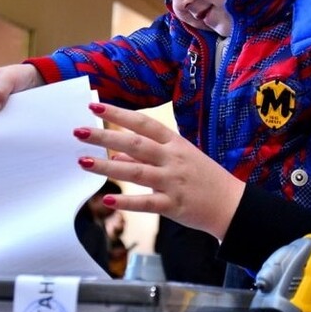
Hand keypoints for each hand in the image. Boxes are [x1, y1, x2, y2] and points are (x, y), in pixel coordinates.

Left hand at [73, 102, 244, 239]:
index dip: (118, 114)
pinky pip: (147, 203)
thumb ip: (147, 157)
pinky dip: (127, 201)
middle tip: (78, 132)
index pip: (143, 123)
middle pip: (135, 143)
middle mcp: (172, 158)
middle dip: (105, 136)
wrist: (231, 204)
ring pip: (136, 171)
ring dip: (108, 166)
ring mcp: (173, 181)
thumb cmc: (203, 178)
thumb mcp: (179, 159)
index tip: (95, 106)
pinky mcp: (173, 205)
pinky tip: (108, 199)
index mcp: (174, 143)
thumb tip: (117, 153)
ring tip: (83, 162)